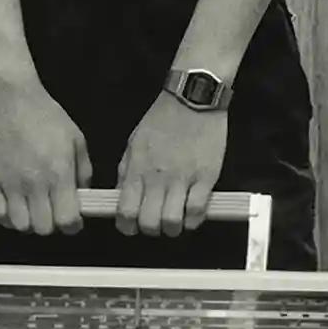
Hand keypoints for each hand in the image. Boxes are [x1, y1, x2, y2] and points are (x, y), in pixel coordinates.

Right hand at [0, 79, 90, 233]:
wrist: (10, 100)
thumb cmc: (45, 116)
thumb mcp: (76, 139)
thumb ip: (83, 171)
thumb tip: (82, 194)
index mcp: (59, 173)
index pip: (67, 218)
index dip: (73, 225)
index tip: (73, 221)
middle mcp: (34, 183)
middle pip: (44, 228)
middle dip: (53, 226)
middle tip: (54, 214)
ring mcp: (10, 184)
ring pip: (20, 225)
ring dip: (30, 224)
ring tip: (34, 212)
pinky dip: (9, 217)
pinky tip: (16, 207)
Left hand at [116, 93, 226, 236]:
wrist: (192, 98)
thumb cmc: (161, 120)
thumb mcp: (134, 143)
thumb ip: (126, 172)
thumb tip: (122, 197)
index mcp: (137, 169)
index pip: (125, 211)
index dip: (126, 227)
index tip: (131, 226)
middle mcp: (157, 178)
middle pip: (149, 222)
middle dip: (150, 230)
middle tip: (155, 224)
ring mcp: (183, 178)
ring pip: (173, 221)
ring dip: (172, 228)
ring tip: (174, 222)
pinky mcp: (206, 176)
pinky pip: (198, 210)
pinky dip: (193, 220)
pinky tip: (191, 215)